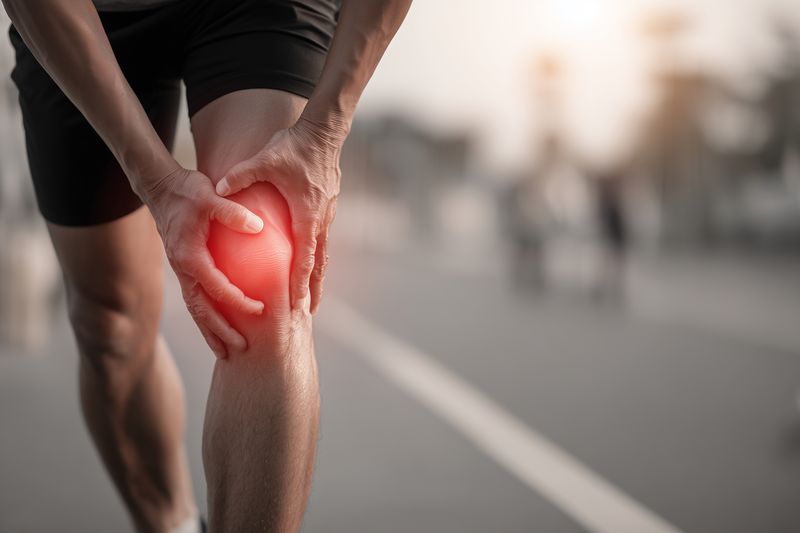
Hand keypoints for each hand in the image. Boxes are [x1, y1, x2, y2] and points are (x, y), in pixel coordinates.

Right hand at [141, 167, 265, 357]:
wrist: (160, 188)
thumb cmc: (187, 191)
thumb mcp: (211, 197)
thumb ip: (233, 212)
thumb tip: (259, 227)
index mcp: (190, 256)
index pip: (216, 287)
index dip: (238, 301)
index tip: (261, 310)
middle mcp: (183, 269)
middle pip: (201, 309)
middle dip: (220, 332)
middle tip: (241, 349)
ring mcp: (182, 271)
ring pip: (195, 309)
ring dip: (210, 332)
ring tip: (226, 353)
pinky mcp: (185, 268)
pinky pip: (196, 299)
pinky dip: (205, 317)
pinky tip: (218, 329)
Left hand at [215, 117, 342, 313]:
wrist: (324, 131)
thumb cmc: (294, 146)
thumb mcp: (264, 160)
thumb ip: (240, 176)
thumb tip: (217, 189)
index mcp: (306, 214)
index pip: (304, 256)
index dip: (300, 282)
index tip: (298, 303)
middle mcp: (320, 219)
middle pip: (319, 263)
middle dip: (313, 289)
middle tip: (309, 312)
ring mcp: (327, 213)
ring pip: (323, 252)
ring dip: (318, 275)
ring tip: (313, 296)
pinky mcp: (327, 206)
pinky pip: (322, 238)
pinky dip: (318, 256)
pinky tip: (311, 264)